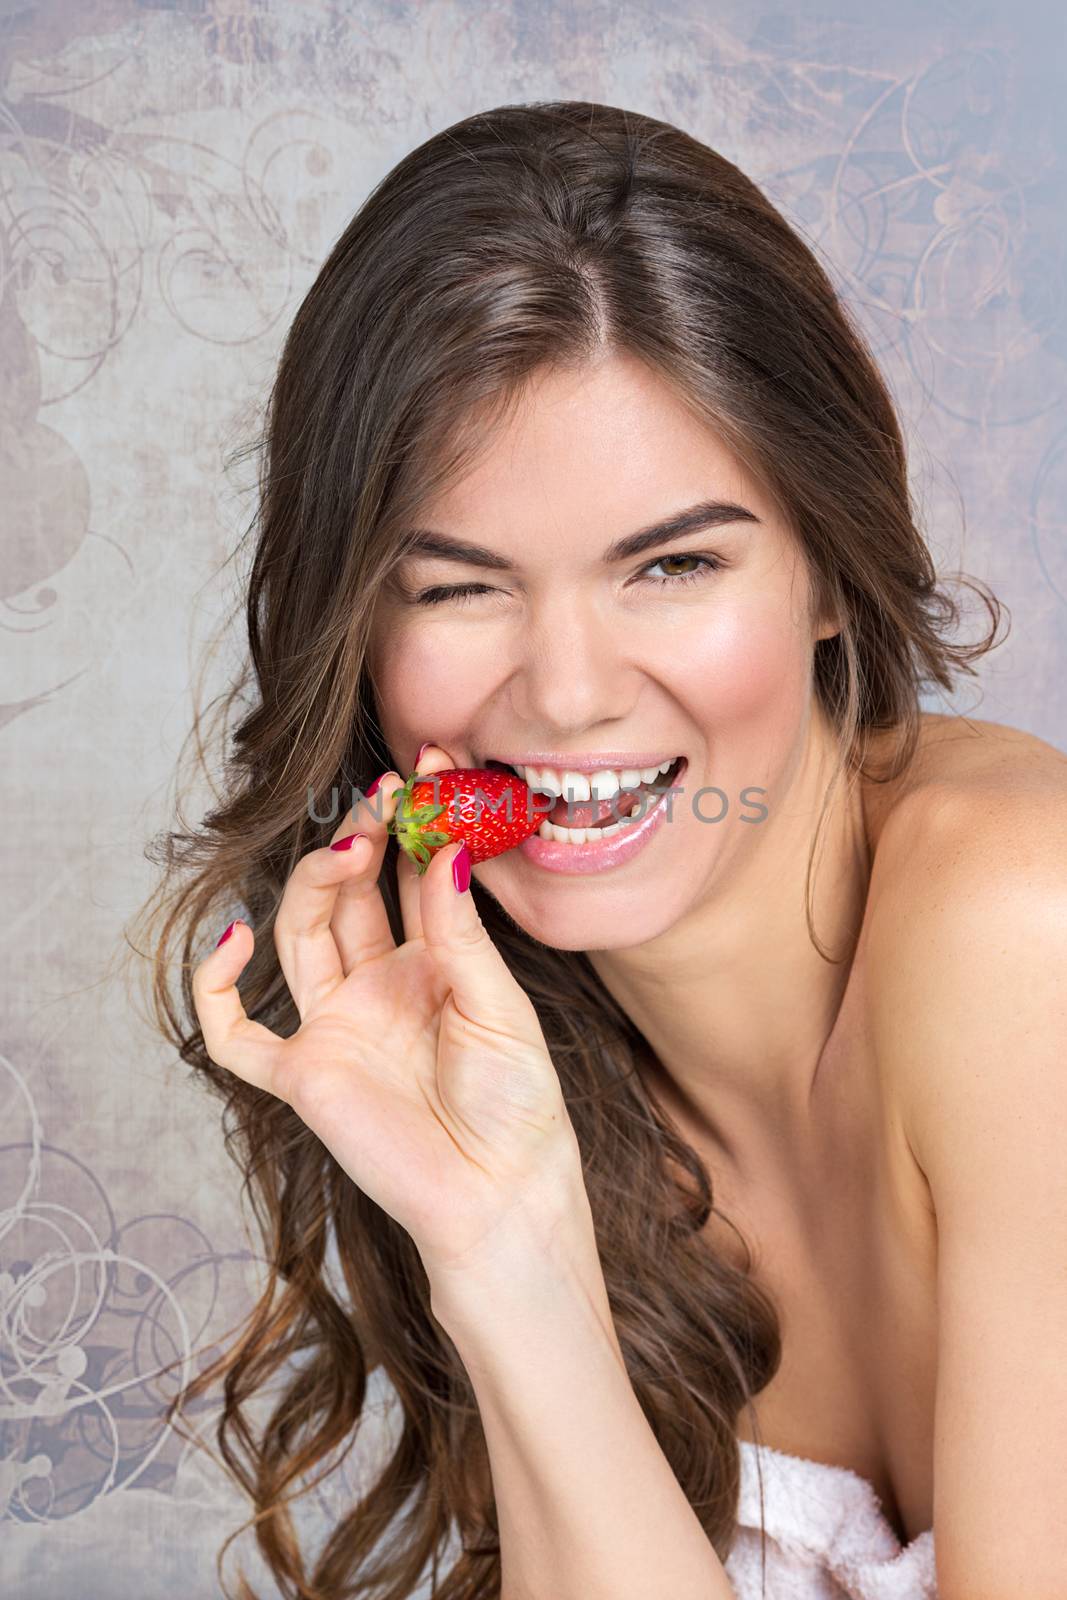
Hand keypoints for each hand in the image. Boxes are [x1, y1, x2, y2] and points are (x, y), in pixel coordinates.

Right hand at [191, 745, 580, 1282]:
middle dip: (362, 838)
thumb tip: (442, 848)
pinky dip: (216, 990)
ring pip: (300, 933)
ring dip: (315, 882)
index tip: (427, 764)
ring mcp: (335, 1027)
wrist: (502, 1194)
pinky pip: (236, 1035)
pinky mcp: (303, 1074)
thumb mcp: (497, 1004)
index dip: (412, 822)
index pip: (407, 875)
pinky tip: (236, 938)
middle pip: (347, 894)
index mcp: (430, 964)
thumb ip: (459, 931)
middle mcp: (375, 986)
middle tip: (385, 795)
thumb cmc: (517, 1104)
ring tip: (350, 846)